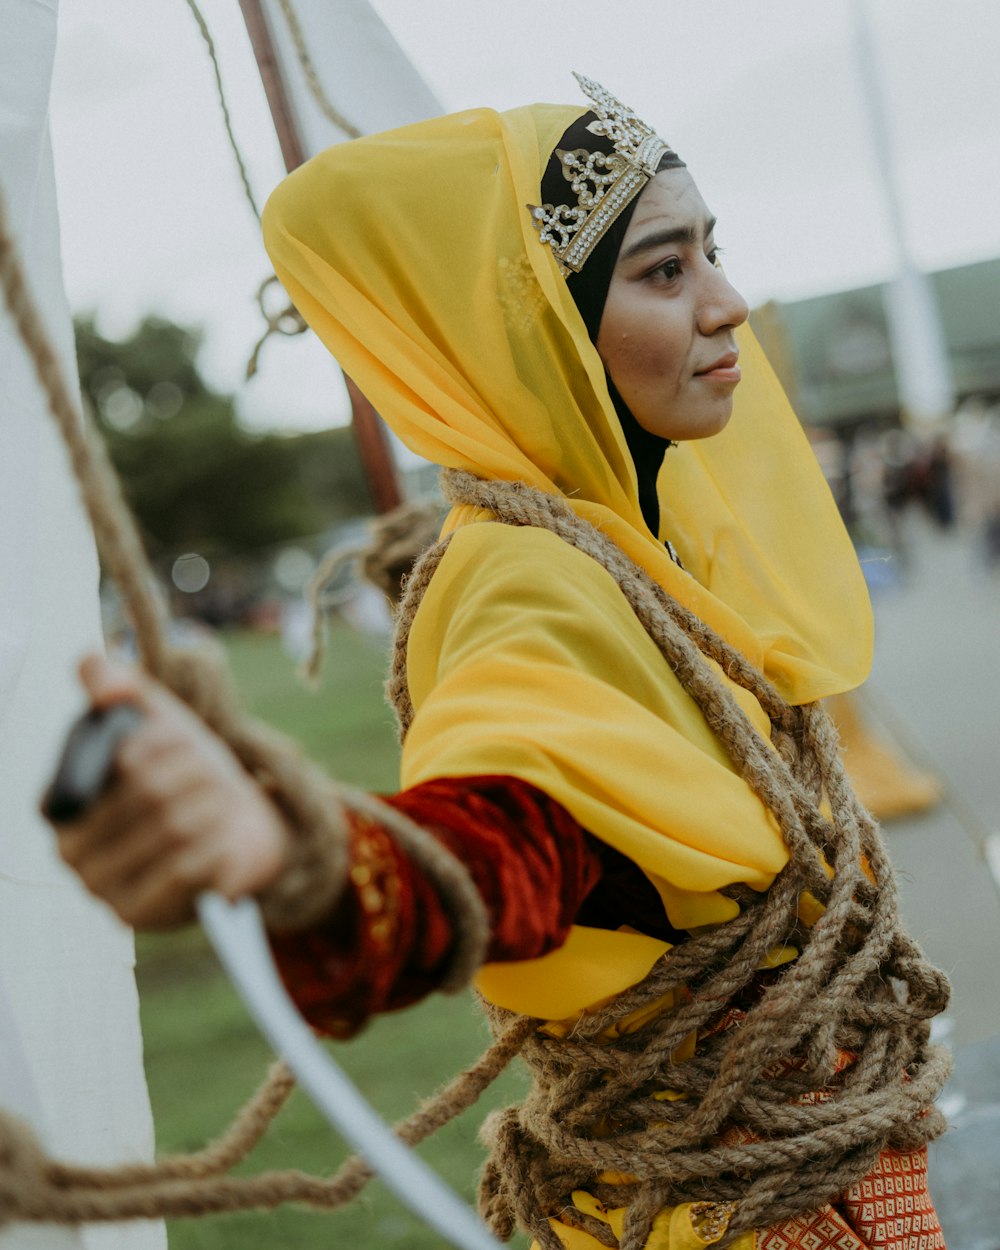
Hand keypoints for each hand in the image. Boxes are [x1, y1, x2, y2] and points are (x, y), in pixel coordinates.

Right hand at [50, 653, 293, 928]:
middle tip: (214, 769)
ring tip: (222, 798)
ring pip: (172, 828)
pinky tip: (221, 837)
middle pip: (148, 792)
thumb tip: (93, 664)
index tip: (181, 737)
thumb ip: (121, 687)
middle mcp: (68, 849)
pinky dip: (215, 845)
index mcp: (61, 799)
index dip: (156, 743)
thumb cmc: (187, 775)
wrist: (237, 832)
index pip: (114, 760)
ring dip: (211, 804)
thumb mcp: (158, 721)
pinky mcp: (137, 917)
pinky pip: (185, 870)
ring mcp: (100, 888)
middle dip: (194, 771)